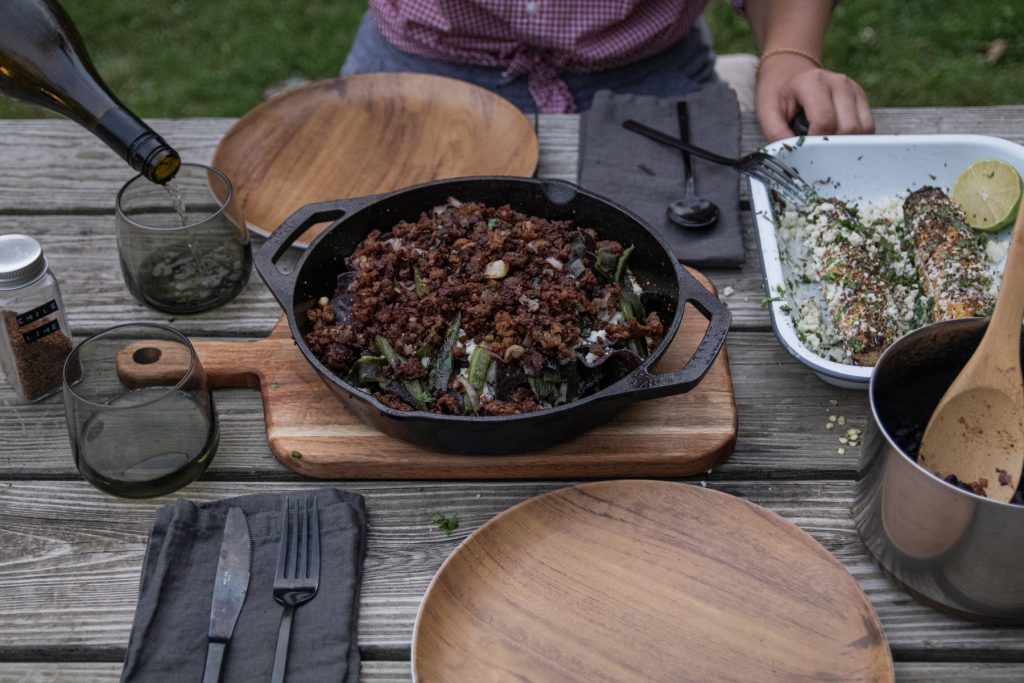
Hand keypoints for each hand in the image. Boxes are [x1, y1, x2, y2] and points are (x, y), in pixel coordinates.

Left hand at [755, 54, 873, 141]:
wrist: (789, 72)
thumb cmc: (778, 94)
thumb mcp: (767, 112)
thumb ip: (777, 134)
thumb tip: (795, 155)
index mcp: (812, 82)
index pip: (825, 121)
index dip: (816, 141)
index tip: (805, 147)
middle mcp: (838, 82)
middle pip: (848, 127)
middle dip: (832, 144)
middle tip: (815, 147)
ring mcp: (853, 88)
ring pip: (862, 129)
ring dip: (845, 143)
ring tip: (825, 140)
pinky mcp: (861, 96)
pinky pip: (868, 126)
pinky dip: (854, 138)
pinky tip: (836, 137)